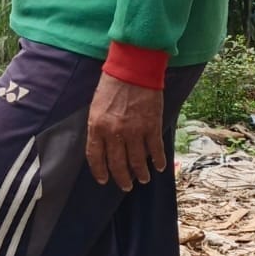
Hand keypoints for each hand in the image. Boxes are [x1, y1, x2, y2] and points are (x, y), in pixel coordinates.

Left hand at [85, 73, 166, 190]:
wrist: (133, 69)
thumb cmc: (112, 84)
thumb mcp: (96, 106)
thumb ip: (98, 127)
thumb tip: (103, 146)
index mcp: (96, 126)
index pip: (95, 157)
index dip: (100, 171)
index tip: (104, 180)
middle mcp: (114, 133)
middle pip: (117, 164)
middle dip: (122, 178)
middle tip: (126, 186)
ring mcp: (134, 131)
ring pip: (137, 161)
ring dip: (140, 173)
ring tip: (143, 179)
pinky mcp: (151, 126)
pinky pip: (154, 150)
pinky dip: (157, 161)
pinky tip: (158, 167)